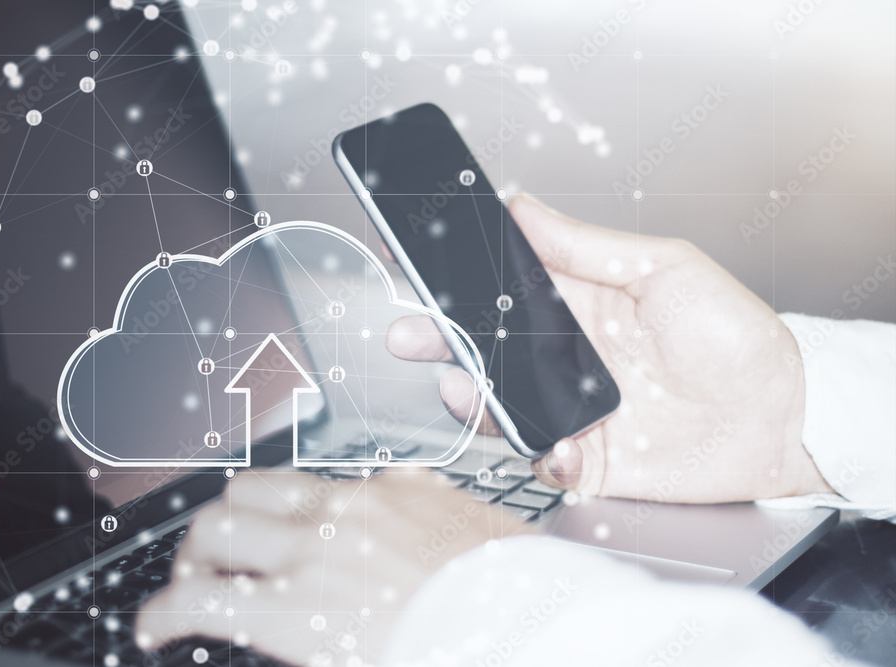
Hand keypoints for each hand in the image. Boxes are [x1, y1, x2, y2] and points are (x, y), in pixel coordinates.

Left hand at [136, 470, 532, 664]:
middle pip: (247, 493)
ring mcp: (314, 555)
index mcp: (387, 492)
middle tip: (216, 557)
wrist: (525, 628)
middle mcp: (343, 510)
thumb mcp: (473, 529)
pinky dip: (164, 613)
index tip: (263, 529)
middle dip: (223, 526)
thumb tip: (406, 497)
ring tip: (187, 589)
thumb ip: (426, 507)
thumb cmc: (510, 593)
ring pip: (216, 532)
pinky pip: (201, 601)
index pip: (305, 484)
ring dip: (192, 561)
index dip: (271, 510)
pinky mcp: (292, 610)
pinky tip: (155, 629)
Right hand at [387, 193, 831, 502]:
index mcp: (577, 305)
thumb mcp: (666, 268)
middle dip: (438, 340)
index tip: (415, 260)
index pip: (500, 287)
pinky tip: (560, 445)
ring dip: (472, 399)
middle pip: (484, 349)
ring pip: (500, 406)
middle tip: (410, 333)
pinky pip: (546, 460)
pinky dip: (544, 456)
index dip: (455, 277)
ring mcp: (573, 409)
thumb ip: (588, 245)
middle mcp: (565, 357)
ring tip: (461, 386)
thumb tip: (522, 206)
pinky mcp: (591, 458)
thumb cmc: (737, 336)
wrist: (785, 416)